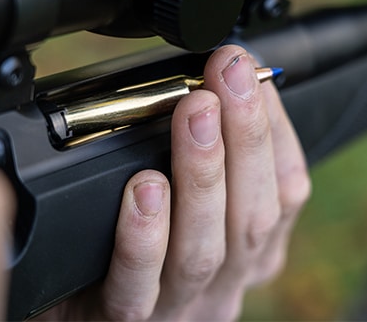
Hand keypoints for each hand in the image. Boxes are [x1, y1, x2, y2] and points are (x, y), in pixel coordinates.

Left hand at [42, 44, 310, 320]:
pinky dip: (145, 237)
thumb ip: (204, 156)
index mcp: (250, 251)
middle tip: (228, 73)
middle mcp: (225, 282)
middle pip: (252, 216)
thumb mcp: (190, 201)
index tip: (252, 70)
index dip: (274, 128)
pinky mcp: (122, 320)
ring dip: (203, 173)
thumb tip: (209, 82)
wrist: (82, 313)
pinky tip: (144, 190)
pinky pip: (137, 288)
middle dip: (245, 135)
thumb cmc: (141, 249)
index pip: (284, 191)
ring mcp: (179, 306)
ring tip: (195, 113)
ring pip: (203, 249)